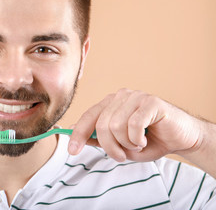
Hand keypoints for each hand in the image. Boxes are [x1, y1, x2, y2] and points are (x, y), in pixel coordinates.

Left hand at [68, 88, 203, 161]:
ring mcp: (136, 96)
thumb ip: (98, 137)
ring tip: (137, 144)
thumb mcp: (120, 144)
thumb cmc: (150, 140)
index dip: (78, 134)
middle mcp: (121, 96)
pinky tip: (145, 139)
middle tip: (121, 156)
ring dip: (126, 143)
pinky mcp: (151, 101)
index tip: (72, 151)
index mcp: (111, 104)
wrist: (180, 138)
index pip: (88, 116)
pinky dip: (137, 139)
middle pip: (101, 124)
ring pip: (116, 125)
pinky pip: (134, 124)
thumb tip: (71, 132)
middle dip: (109, 147)